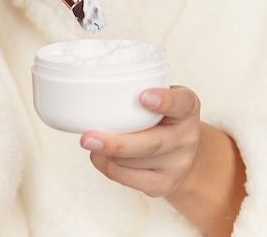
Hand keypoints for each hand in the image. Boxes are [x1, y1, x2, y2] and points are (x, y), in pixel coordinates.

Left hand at [80, 86, 246, 236]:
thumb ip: (135, 91)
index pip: (182, 103)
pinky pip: (128, 178)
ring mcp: (178, 164)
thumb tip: (91, 90)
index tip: (144, 97)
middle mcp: (187, 137)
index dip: (164, 101)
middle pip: (152, 144)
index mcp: (187, 108)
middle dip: (117, 144)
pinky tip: (98, 155)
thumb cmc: (158, 116)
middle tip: (87, 138)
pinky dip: (106, 166)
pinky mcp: (164, 185)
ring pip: (133, 162)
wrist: (179, 152)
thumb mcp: (158, 97)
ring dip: (106, 153)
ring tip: (90, 140)